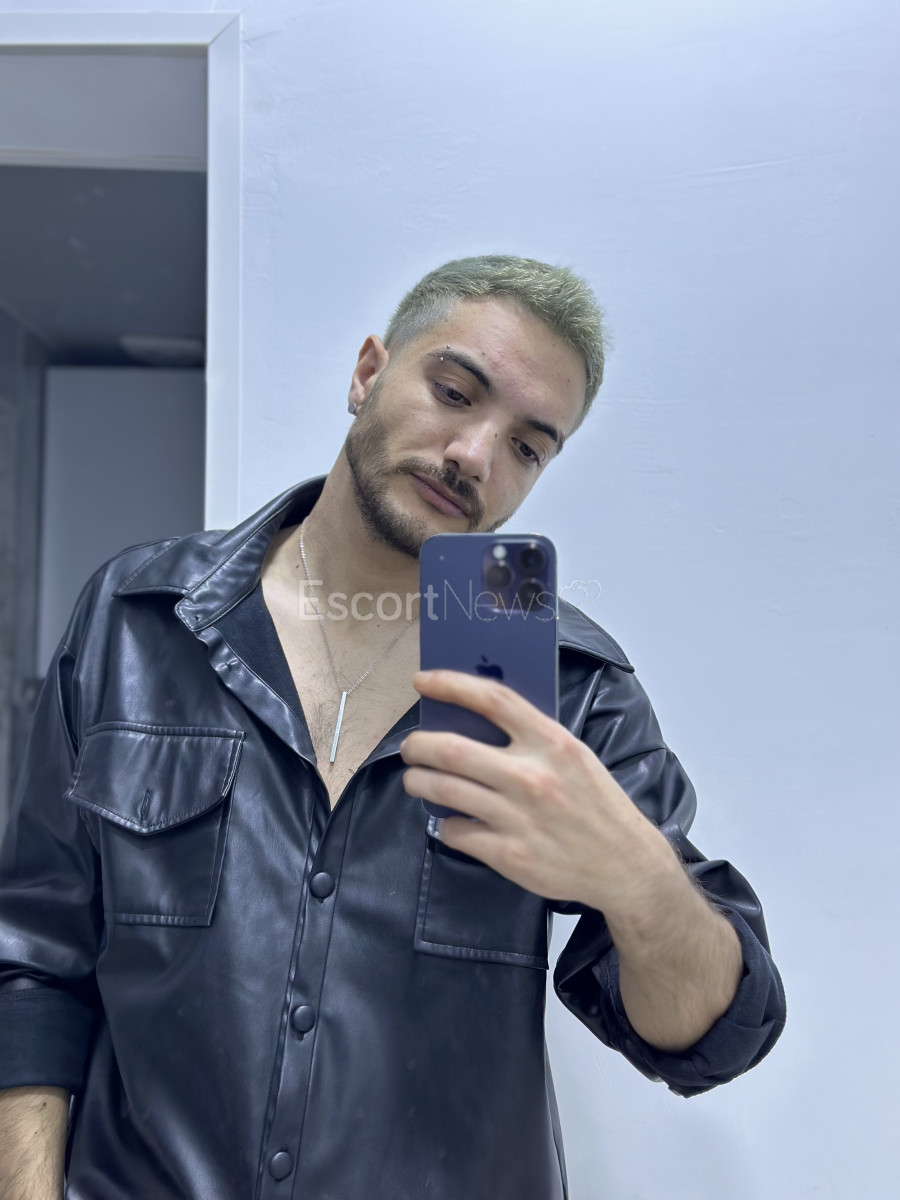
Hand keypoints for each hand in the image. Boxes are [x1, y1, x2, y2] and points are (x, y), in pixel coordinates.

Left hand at [400, 669, 678, 914]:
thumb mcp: (574, 756)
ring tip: (415, 779)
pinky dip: (446, 823)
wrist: (626, 865)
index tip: (422, 682)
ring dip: (418, 781)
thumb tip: (476, 716)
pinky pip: (456, 831)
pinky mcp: (509, 855)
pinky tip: (451, 819)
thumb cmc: (597, 804)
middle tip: (410, 747)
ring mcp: (518, 817)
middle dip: (417, 745)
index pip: (492, 700)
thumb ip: (532, 736)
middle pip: (451, 749)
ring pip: (444, 790)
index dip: (450, 684)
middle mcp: (532, 776)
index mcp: (551, 742)